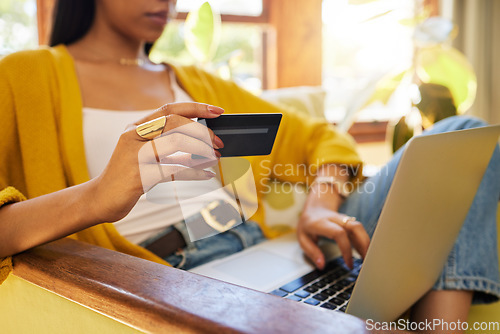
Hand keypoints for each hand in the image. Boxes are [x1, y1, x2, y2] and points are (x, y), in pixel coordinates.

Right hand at [89, 102, 224, 222]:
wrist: (100, 199)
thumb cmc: (127, 175)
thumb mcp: (144, 154)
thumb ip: (166, 144)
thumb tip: (200, 142)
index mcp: (136, 127)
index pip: (169, 108)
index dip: (196, 107)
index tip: (217, 111)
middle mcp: (134, 136)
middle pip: (174, 122)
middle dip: (202, 131)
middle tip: (218, 143)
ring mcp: (135, 156)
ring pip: (175, 142)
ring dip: (201, 150)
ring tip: (215, 158)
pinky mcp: (139, 176)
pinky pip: (174, 171)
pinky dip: (195, 173)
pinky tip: (207, 175)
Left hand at [297, 183, 369, 269]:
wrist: (315, 207)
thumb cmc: (308, 224)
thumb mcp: (303, 238)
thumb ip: (312, 252)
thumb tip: (321, 265)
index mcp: (321, 223)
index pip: (339, 233)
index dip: (346, 249)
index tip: (349, 264)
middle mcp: (335, 219)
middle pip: (355, 227)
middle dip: (363, 244)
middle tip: (366, 262)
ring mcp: (344, 219)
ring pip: (360, 227)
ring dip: (366, 243)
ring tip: (368, 260)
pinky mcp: (349, 222)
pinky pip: (360, 231)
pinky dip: (364, 242)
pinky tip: (364, 253)